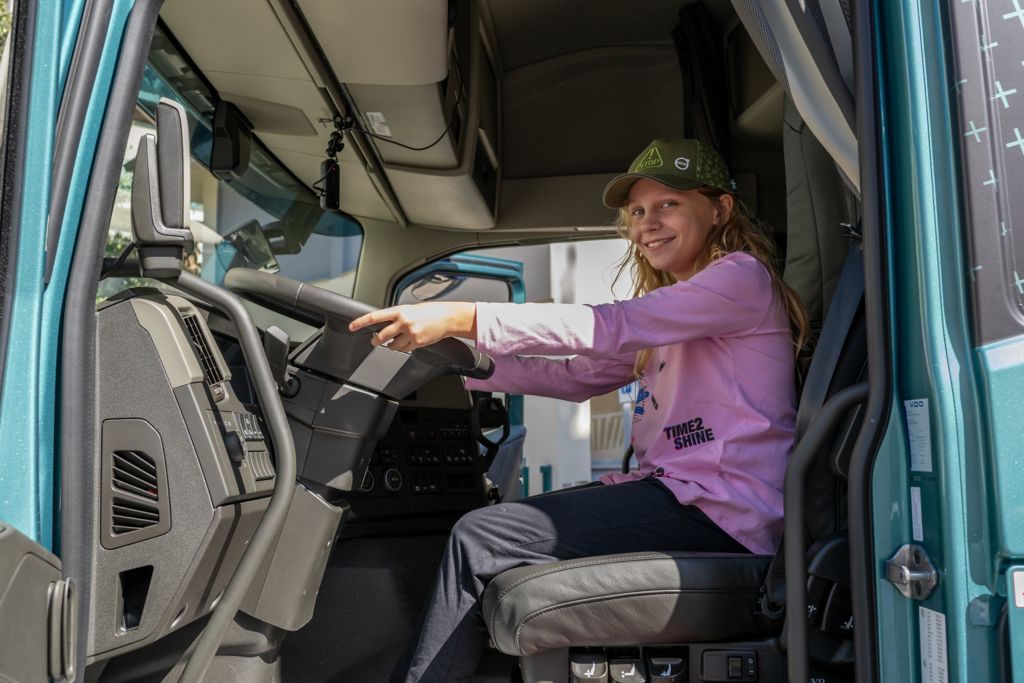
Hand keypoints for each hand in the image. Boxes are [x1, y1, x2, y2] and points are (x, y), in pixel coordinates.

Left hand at [348, 302, 476, 351]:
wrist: (447, 318)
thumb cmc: (430, 312)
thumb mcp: (410, 310)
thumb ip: (396, 317)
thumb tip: (384, 325)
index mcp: (399, 311)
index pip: (375, 317)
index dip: (361, 322)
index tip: (352, 326)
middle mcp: (403, 322)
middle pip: (381, 336)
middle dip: (376, 341)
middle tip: (375, 341)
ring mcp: (410, 333)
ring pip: (393, 345)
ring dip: (393, 345)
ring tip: (399, 339)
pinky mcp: (416, 343)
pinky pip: (404, 349)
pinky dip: (405, 347)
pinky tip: (411, 340)